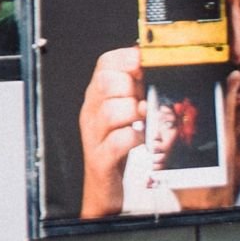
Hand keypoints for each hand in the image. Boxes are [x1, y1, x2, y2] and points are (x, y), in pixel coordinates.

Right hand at [77, 49, 143, 219]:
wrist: (104, 185)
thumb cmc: (118, 144)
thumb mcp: (125, 110)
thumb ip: (135, 85)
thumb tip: (148, 55)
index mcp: (97, 96)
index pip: (105, 63)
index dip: (127, 58)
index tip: (145, 65)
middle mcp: (91, 112)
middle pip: (107, 83)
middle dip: (132, 87)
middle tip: (143, 100)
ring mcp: (93, 134)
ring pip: (112, 110)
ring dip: (135, 113)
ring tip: (145, 119)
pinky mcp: (101, 157)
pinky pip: (118, 141)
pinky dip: (134, 138)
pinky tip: (141, 139)